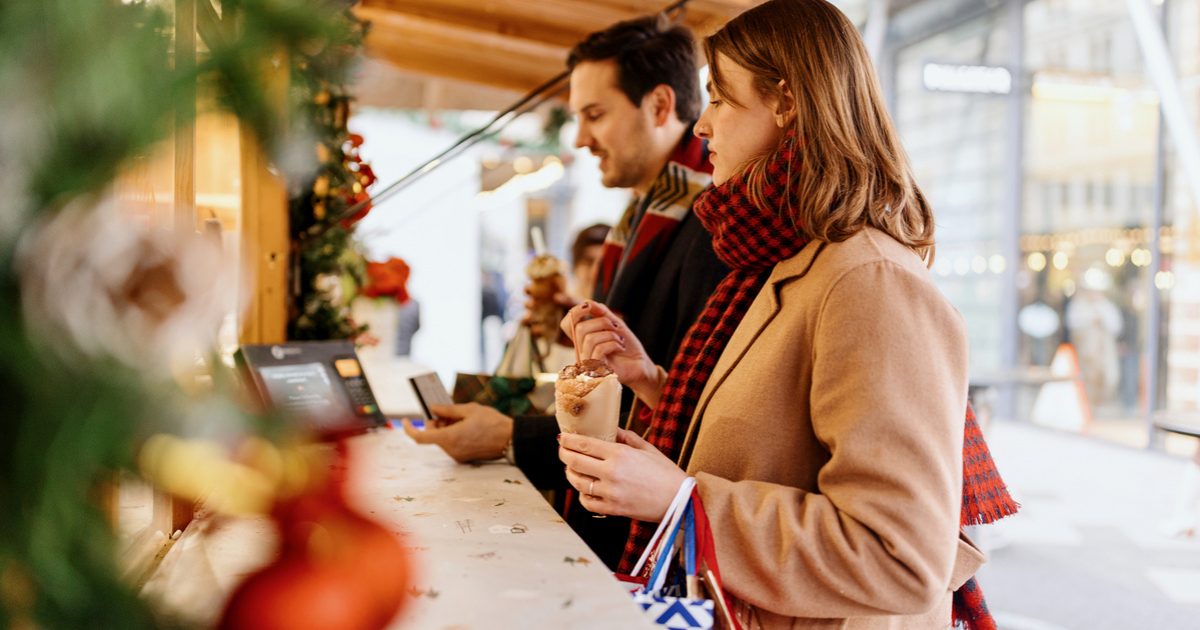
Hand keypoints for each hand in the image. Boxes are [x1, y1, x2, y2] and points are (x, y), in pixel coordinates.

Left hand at [403, 403, 513, 462]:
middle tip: (446, 411)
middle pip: (433, 436)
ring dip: (446, 428)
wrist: (512, 440)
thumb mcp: (470, 409)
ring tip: (461, 417)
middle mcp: (452, 450)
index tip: (406, 420)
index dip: (410, 429)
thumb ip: (448, 410)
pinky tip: (466, 426)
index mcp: (450, 438)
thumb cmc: (493, 423)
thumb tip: (433, 409)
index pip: (421, 437)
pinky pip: (452, 444)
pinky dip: (453, 434)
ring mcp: (458, 456)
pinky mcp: (464, 458)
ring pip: (443, 440)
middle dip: (436, 422)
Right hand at [522, 287, 578, 337]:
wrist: (587, 329)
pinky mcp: (543, 334)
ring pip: (527, 319)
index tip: (531, 289)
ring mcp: (540, 321)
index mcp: (545, 297)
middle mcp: (540, 308)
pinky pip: (534, 333)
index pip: (531, 290)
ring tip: (533, 317)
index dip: (528, 289)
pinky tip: (541, 329)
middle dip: (529, 304)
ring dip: (528, 318)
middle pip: (527, 305)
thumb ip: (568, 299)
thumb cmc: (581, 311)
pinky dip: (536, 331)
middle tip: (534, 304)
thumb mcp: (576, 303)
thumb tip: (556, 297)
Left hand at [557, 428, 686, 521]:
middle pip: (575, 461)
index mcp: (620, 454)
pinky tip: (584, 488)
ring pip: (577, 482)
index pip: (584, 444)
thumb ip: (625, 437)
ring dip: (570, 473)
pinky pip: (587, 502)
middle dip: (564, 454)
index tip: (562, 437)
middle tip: (562, 450)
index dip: (568, 440)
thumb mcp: (647, 449)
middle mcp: (611, 473)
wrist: (679, 501)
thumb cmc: (666, 473)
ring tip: (571, 468)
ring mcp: (610, 493)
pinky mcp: (612, 509)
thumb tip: (609, 429)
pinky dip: (582, 495)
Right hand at [560, 301, 661, 406]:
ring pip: (589, 339)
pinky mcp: (596, 371)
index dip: (575, 312)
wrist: (641, 365)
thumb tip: (587, 302)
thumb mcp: (615, 325)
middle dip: (601, 322)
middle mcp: (581, 351)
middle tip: (616, 328)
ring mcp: (588, 362)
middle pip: (579, 329)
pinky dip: (613, 344)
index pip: (566, 324)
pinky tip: (621, 347)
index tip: (589, 307)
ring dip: (610, 334)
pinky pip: (599, 350)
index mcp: (583, 340)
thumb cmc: (627, 347)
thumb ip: (601, 313)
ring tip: (620, 339)